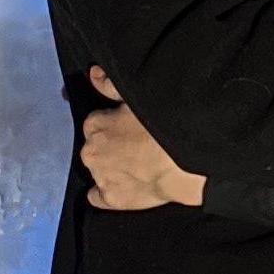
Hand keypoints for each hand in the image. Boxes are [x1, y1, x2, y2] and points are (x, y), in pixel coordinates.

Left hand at [82, 69, 205, 210]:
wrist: (183, 162)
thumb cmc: (164, 124)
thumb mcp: (138, 96)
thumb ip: (111, 85)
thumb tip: (93, 74)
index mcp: (94, 124)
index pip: (96, 124)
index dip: (115, 126)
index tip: (131, 130)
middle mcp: (90, 151)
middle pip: (96, 149)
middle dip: (112, 149)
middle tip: (138, 149)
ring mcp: (100, 177)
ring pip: (99, 171)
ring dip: (112, 169)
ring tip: (139, 169)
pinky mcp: (111, 199)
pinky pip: (98, 196)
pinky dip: (107, 193)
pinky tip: (125, 189)